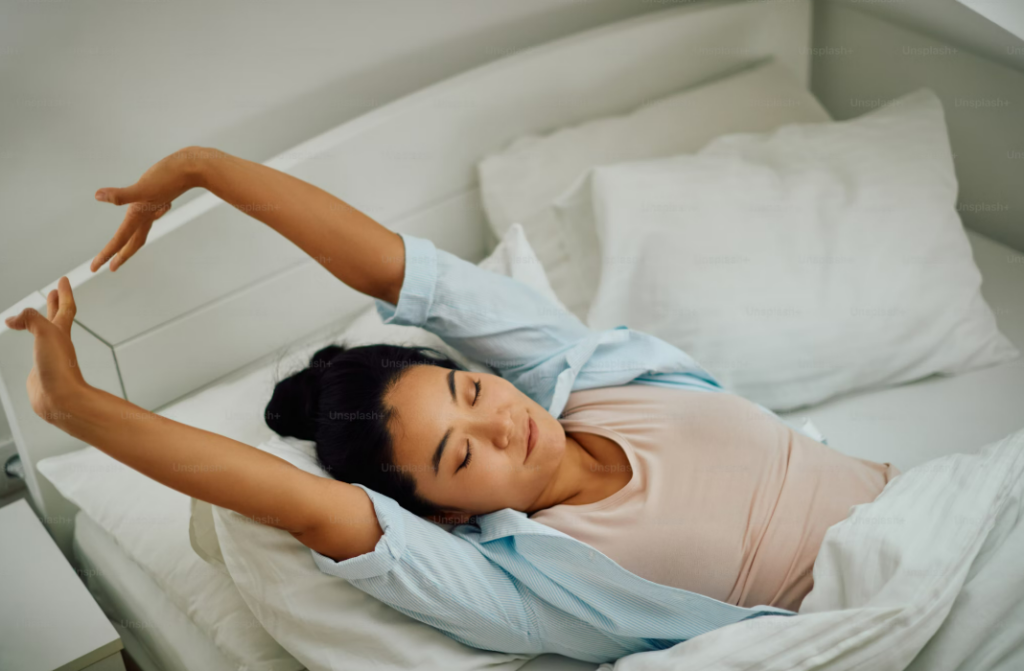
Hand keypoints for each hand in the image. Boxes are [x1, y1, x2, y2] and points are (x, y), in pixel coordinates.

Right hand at [4, 277, 89, 422]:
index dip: (64, 293)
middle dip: (55, 304)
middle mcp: (58, 344)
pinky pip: (35, 354)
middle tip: (54, 292)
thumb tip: (12, 320)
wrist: (61, 399)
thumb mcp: (45, 332)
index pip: (66, 307)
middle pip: (58, 318)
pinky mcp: (40, 372)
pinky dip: (33, 346)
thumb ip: (30, 319)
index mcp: (61, 332)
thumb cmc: (59, 368)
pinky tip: (33, 348)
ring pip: (45, 336)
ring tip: (35, 318)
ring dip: (42, 324)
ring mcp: (49, 358)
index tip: (64, 280)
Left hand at [91, 146, 208, 272]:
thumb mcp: (143, 186)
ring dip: (132, 240)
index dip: (106, 254)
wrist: (194, 168)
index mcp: (140, 215)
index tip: (94, 268)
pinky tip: (145, 212)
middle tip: (110, 267)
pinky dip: (144, 218)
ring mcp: (156, 206)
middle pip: (133, 241)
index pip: (120, 239)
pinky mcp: (160, 195)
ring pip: (141, 229)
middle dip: (121, 255)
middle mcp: (148, 214)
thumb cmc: (170, 176)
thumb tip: (98, 196)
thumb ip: (121, 195)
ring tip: (125, 247)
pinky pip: (150, 212)